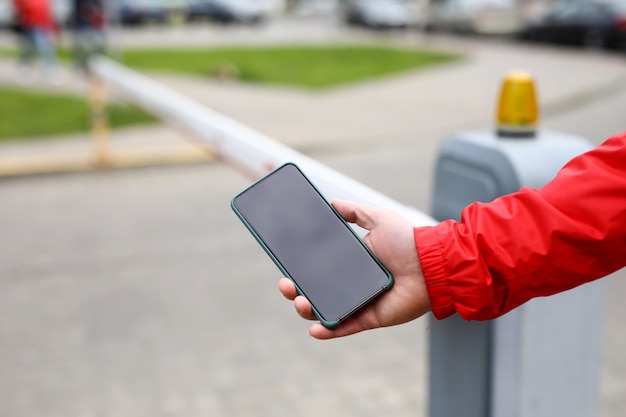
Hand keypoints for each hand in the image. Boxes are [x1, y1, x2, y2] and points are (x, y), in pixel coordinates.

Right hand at [278, 199, 431, 338]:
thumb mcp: (378, 218)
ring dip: (308, 310)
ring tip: (302, 302)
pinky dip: (328, 330)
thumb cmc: (407, 241)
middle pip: (315, 291)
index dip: (299, 268)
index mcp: (350, 262)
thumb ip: (355, 211)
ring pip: (325, 310)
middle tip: (287, 285)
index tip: (284, 265)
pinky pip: (345, 327)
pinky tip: (315, 328)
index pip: (317, 267)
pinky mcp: (369, 318)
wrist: (432, 264)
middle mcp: (351, 283)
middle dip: (295, 291)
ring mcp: (359, 302)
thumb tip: (331, 202)